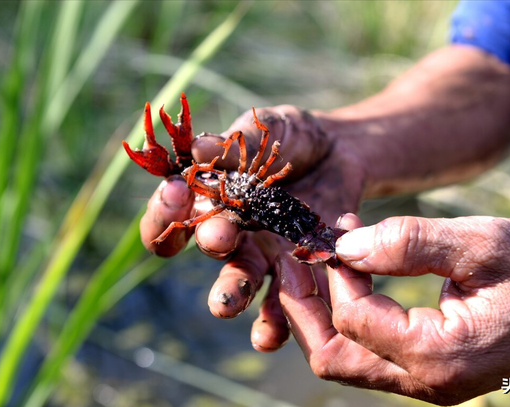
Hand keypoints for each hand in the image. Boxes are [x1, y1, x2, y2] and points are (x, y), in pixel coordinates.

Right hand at [140, 105, 365, 350]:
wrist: (342, 154)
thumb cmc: (295, 137)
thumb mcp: (273, 127)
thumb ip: (239, 141)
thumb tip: (198, 148)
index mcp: (213, 195)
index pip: (172, 210)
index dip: (166, 208)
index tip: (177, 193)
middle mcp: (231, 231)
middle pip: (207, 247)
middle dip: (209, 243)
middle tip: (218, 238)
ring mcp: (263, 255)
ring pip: (237, 283)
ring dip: (229, 296)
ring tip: (224, 307)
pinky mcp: (297, 273)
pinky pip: (282, 306)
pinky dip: (272, 325)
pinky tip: (268, 338)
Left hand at [278, 213, 509, 404]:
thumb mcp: (484, 244)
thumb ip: (411, 243)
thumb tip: (346, 246)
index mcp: (441, 355)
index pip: (353, 318)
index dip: (333, 271)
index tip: (333, 229)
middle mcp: (429, 382)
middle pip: (333, 358)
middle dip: (302, 308)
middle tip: (291, 260)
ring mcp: (429, 382)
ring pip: (346, 361)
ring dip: (319, 315)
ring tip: (309, 268)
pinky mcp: (431, 371)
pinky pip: (370, 355)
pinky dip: (347, 320)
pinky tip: (347, 282)